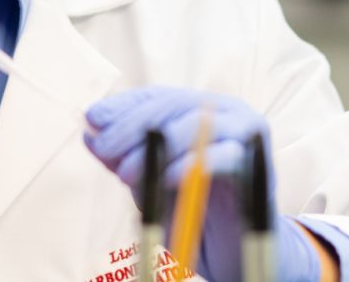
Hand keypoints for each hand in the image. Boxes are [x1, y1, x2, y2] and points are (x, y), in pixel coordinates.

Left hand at [85, 86, 326, 281]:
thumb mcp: (148, 183)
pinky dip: (193, 164)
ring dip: (158, 146)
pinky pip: (226, 155)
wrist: (232, 252)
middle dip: (132, 126)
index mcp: (198, 111)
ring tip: (127, 174)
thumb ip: (123, 159)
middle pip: (174, 105)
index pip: (156, 97)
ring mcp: (245, 134)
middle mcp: (224, 113)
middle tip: (104, 150)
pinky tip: (166, 179)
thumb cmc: (191, 211)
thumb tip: (88, 133)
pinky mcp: (259, 164)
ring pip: (200, 123)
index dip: (123, 106)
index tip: (93, 120)